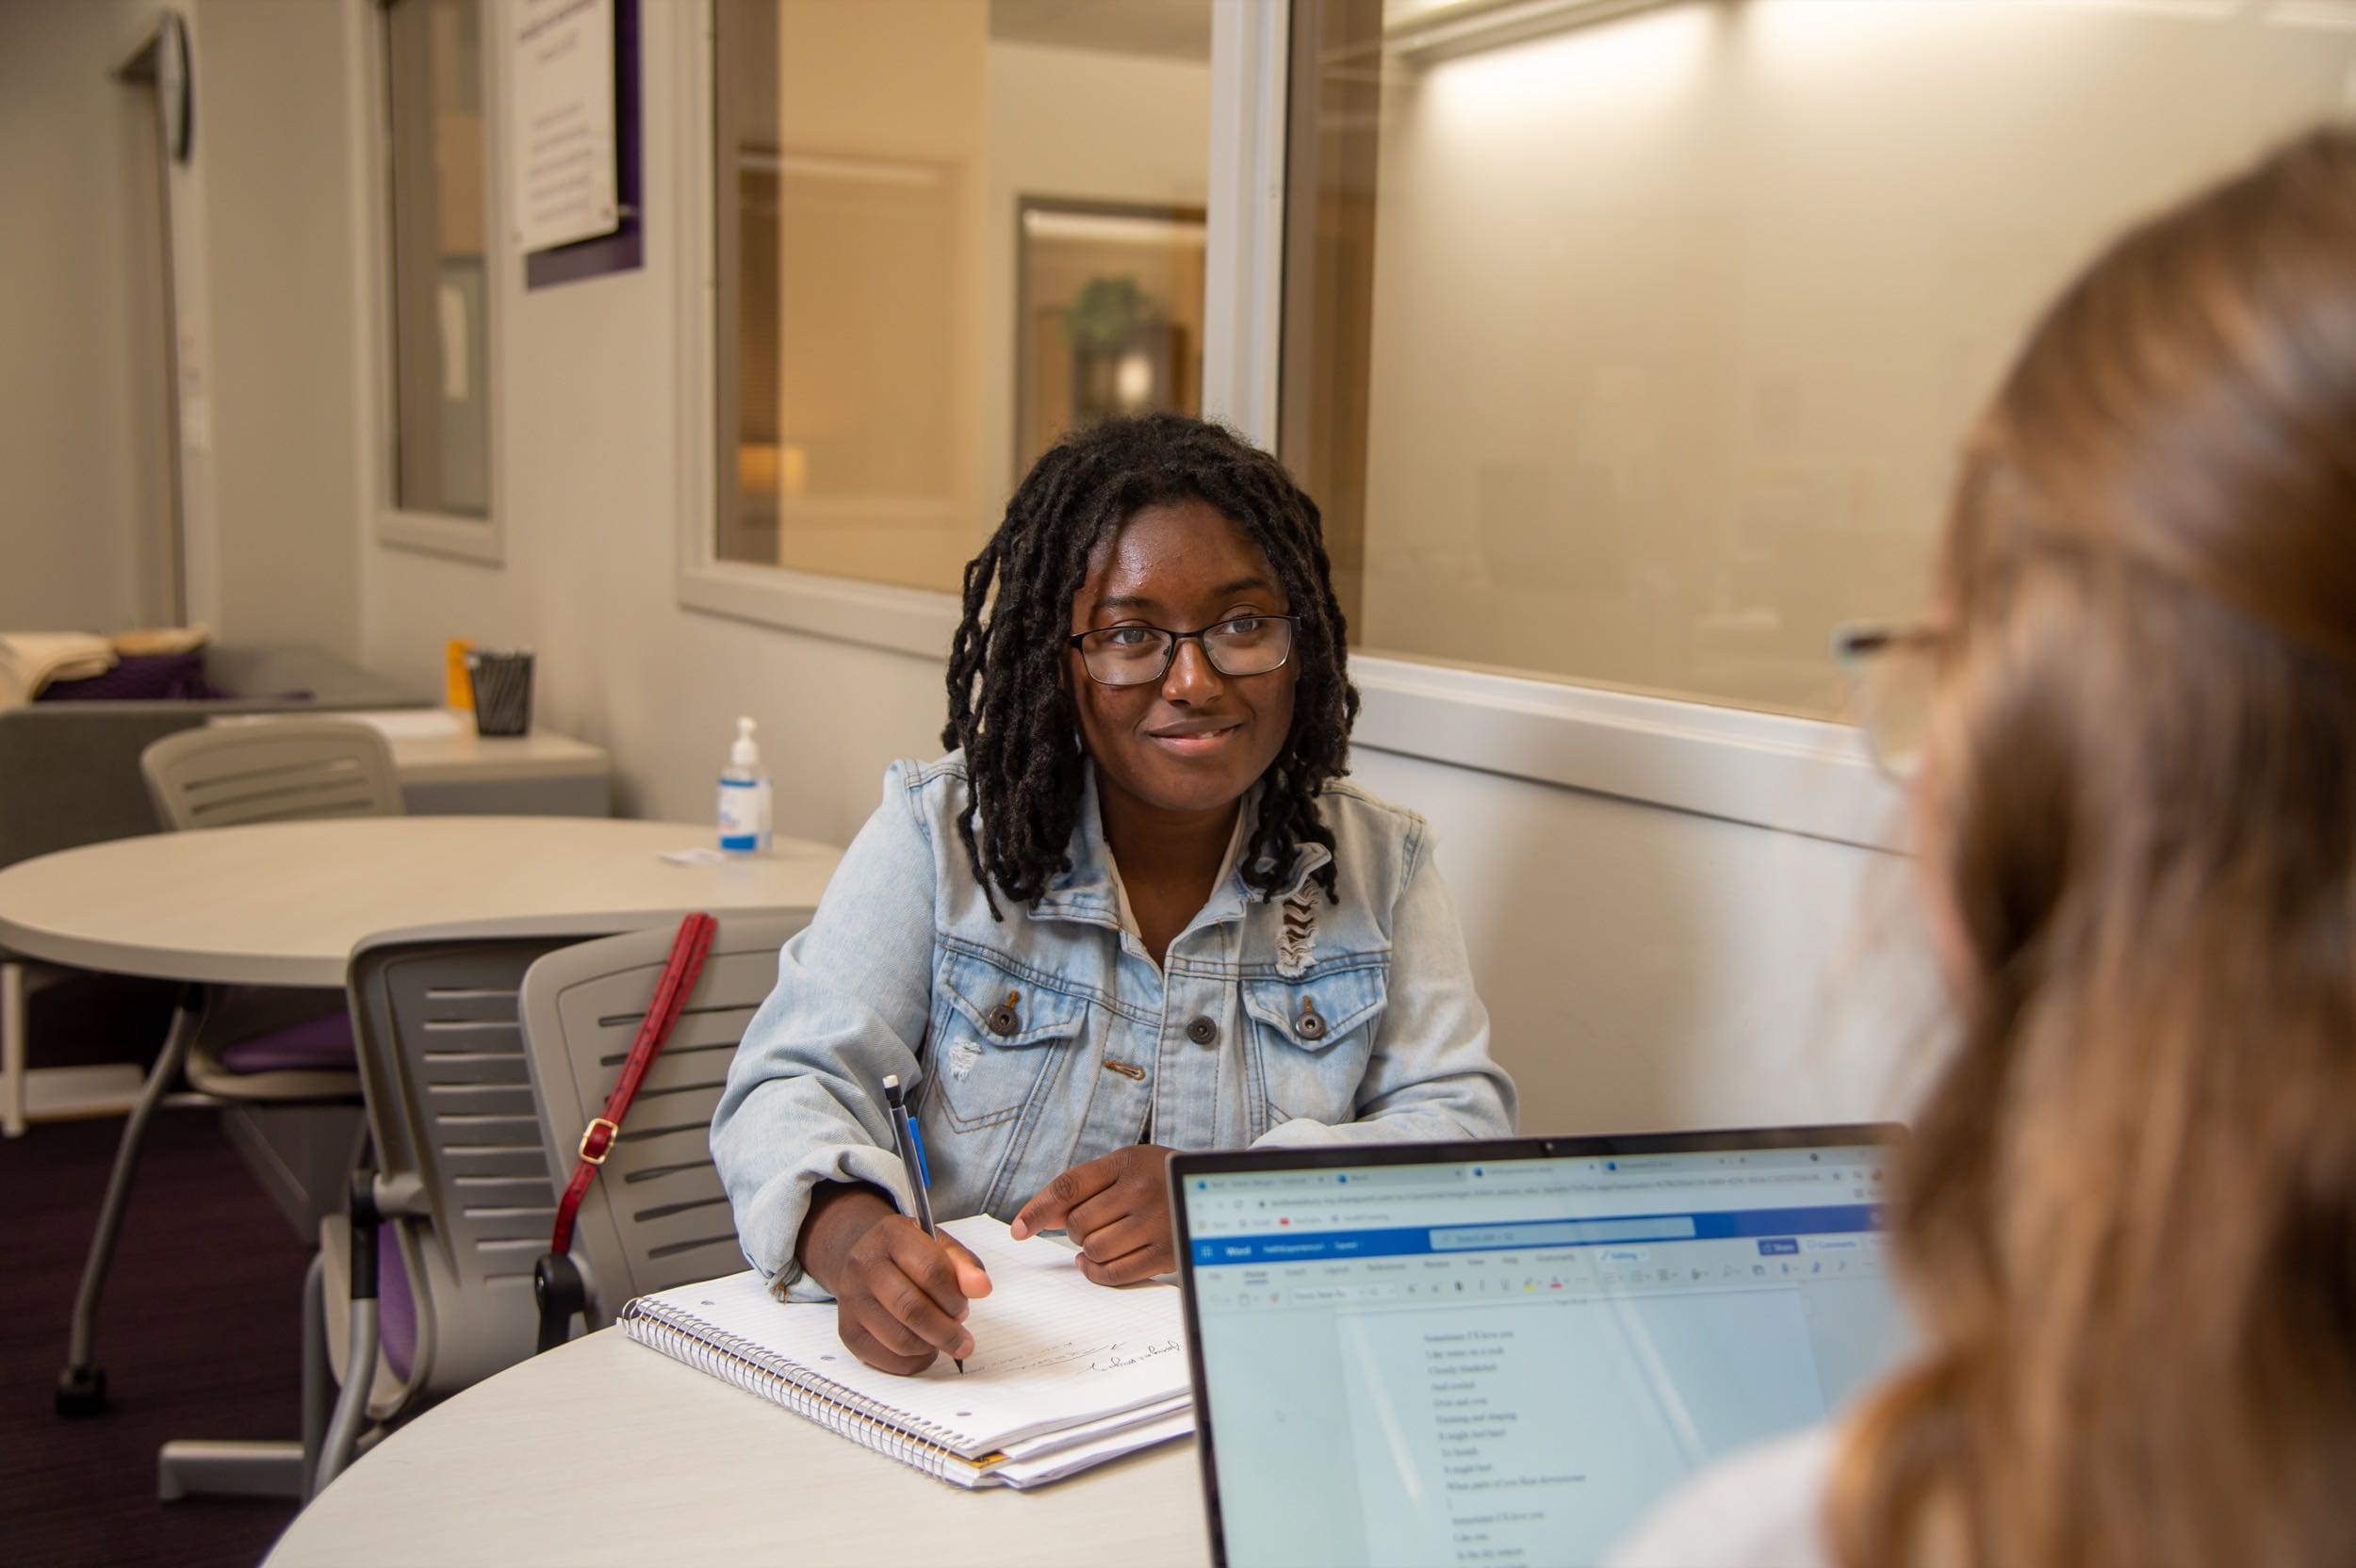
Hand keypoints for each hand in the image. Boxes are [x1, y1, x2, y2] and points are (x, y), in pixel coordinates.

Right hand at [796, 1182, 991, 1374]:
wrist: (865, 1260)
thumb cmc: (908, 1254)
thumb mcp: (938, 1246)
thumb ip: (964, 1264)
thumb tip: (981, 1288)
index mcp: (891, 1235)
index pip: (930, 1269)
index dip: (954, 1296)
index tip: (965, 1308)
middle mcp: (864, 1265)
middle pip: (911, 1309)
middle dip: (946, 1331)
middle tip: (964, 1340)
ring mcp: (852, 1300)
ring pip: (900, 1339)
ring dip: (931, 1346)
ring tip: (941, 1338)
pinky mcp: (848, 1331)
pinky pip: (887, 1360)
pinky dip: (914, 1361)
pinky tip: (923, 1348)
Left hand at [1011, 1144, 1177, 1285]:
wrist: (1215, 1192)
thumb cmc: (1160, 1179)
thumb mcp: (1127, 1167)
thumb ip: (1084, 1187)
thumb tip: (1041, 1218)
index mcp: (1127, 1162)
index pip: (1069, 1186)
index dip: (1037, 1209)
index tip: (1018, 1230)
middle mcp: (1142, 1190)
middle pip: (1078, 1223)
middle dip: (1075, 1230)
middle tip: (1091, 1225)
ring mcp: (1156, 1223)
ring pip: (1094, 1249)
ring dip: (1088, 1251)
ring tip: (1100, 1241)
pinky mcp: (1167, 1253)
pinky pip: (1115, 1272)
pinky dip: (1097, 1273)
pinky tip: (1095, 1264)